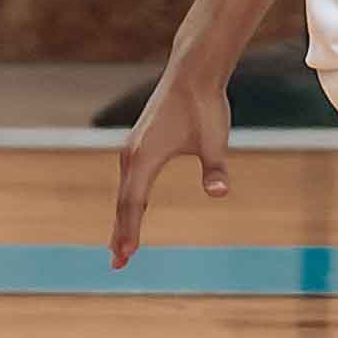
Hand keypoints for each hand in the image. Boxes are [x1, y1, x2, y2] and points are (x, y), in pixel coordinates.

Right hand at [108, 58, 237, 259]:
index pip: (133, 204)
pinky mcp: (139, 143)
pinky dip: (128, 202)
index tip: (126, 257)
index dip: (130, 232)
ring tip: (120, 247)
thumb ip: (216, 169)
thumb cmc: (204, 106)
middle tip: (118, 265)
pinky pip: (130, 181)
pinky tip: (133, 211)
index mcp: (145, 158)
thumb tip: (220, 192)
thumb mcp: (214, 141)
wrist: (193, 72)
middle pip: (124, 203)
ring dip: (122, 220)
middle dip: (120, 235)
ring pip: (125, 192)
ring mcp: (133, 148)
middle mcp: (132, 154)